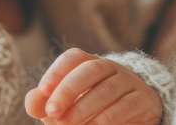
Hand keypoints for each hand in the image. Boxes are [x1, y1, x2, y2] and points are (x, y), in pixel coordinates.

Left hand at [25, 48, 162, 124]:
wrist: (135, 114)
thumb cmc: (92, 106)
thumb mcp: (67, 104)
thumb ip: (46, 102)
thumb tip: (31, 102)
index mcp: (89, 63)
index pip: (74, 57)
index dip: (58, 71)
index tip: (42, 90)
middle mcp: (110, 67)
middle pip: (89, 70)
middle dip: (68, 90)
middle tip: (53, 112)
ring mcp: (129, 81)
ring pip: (107, 89)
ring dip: (86, 108)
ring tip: (68, 124)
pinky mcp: (144, 99)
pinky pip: (127, 104)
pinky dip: (110, 116)